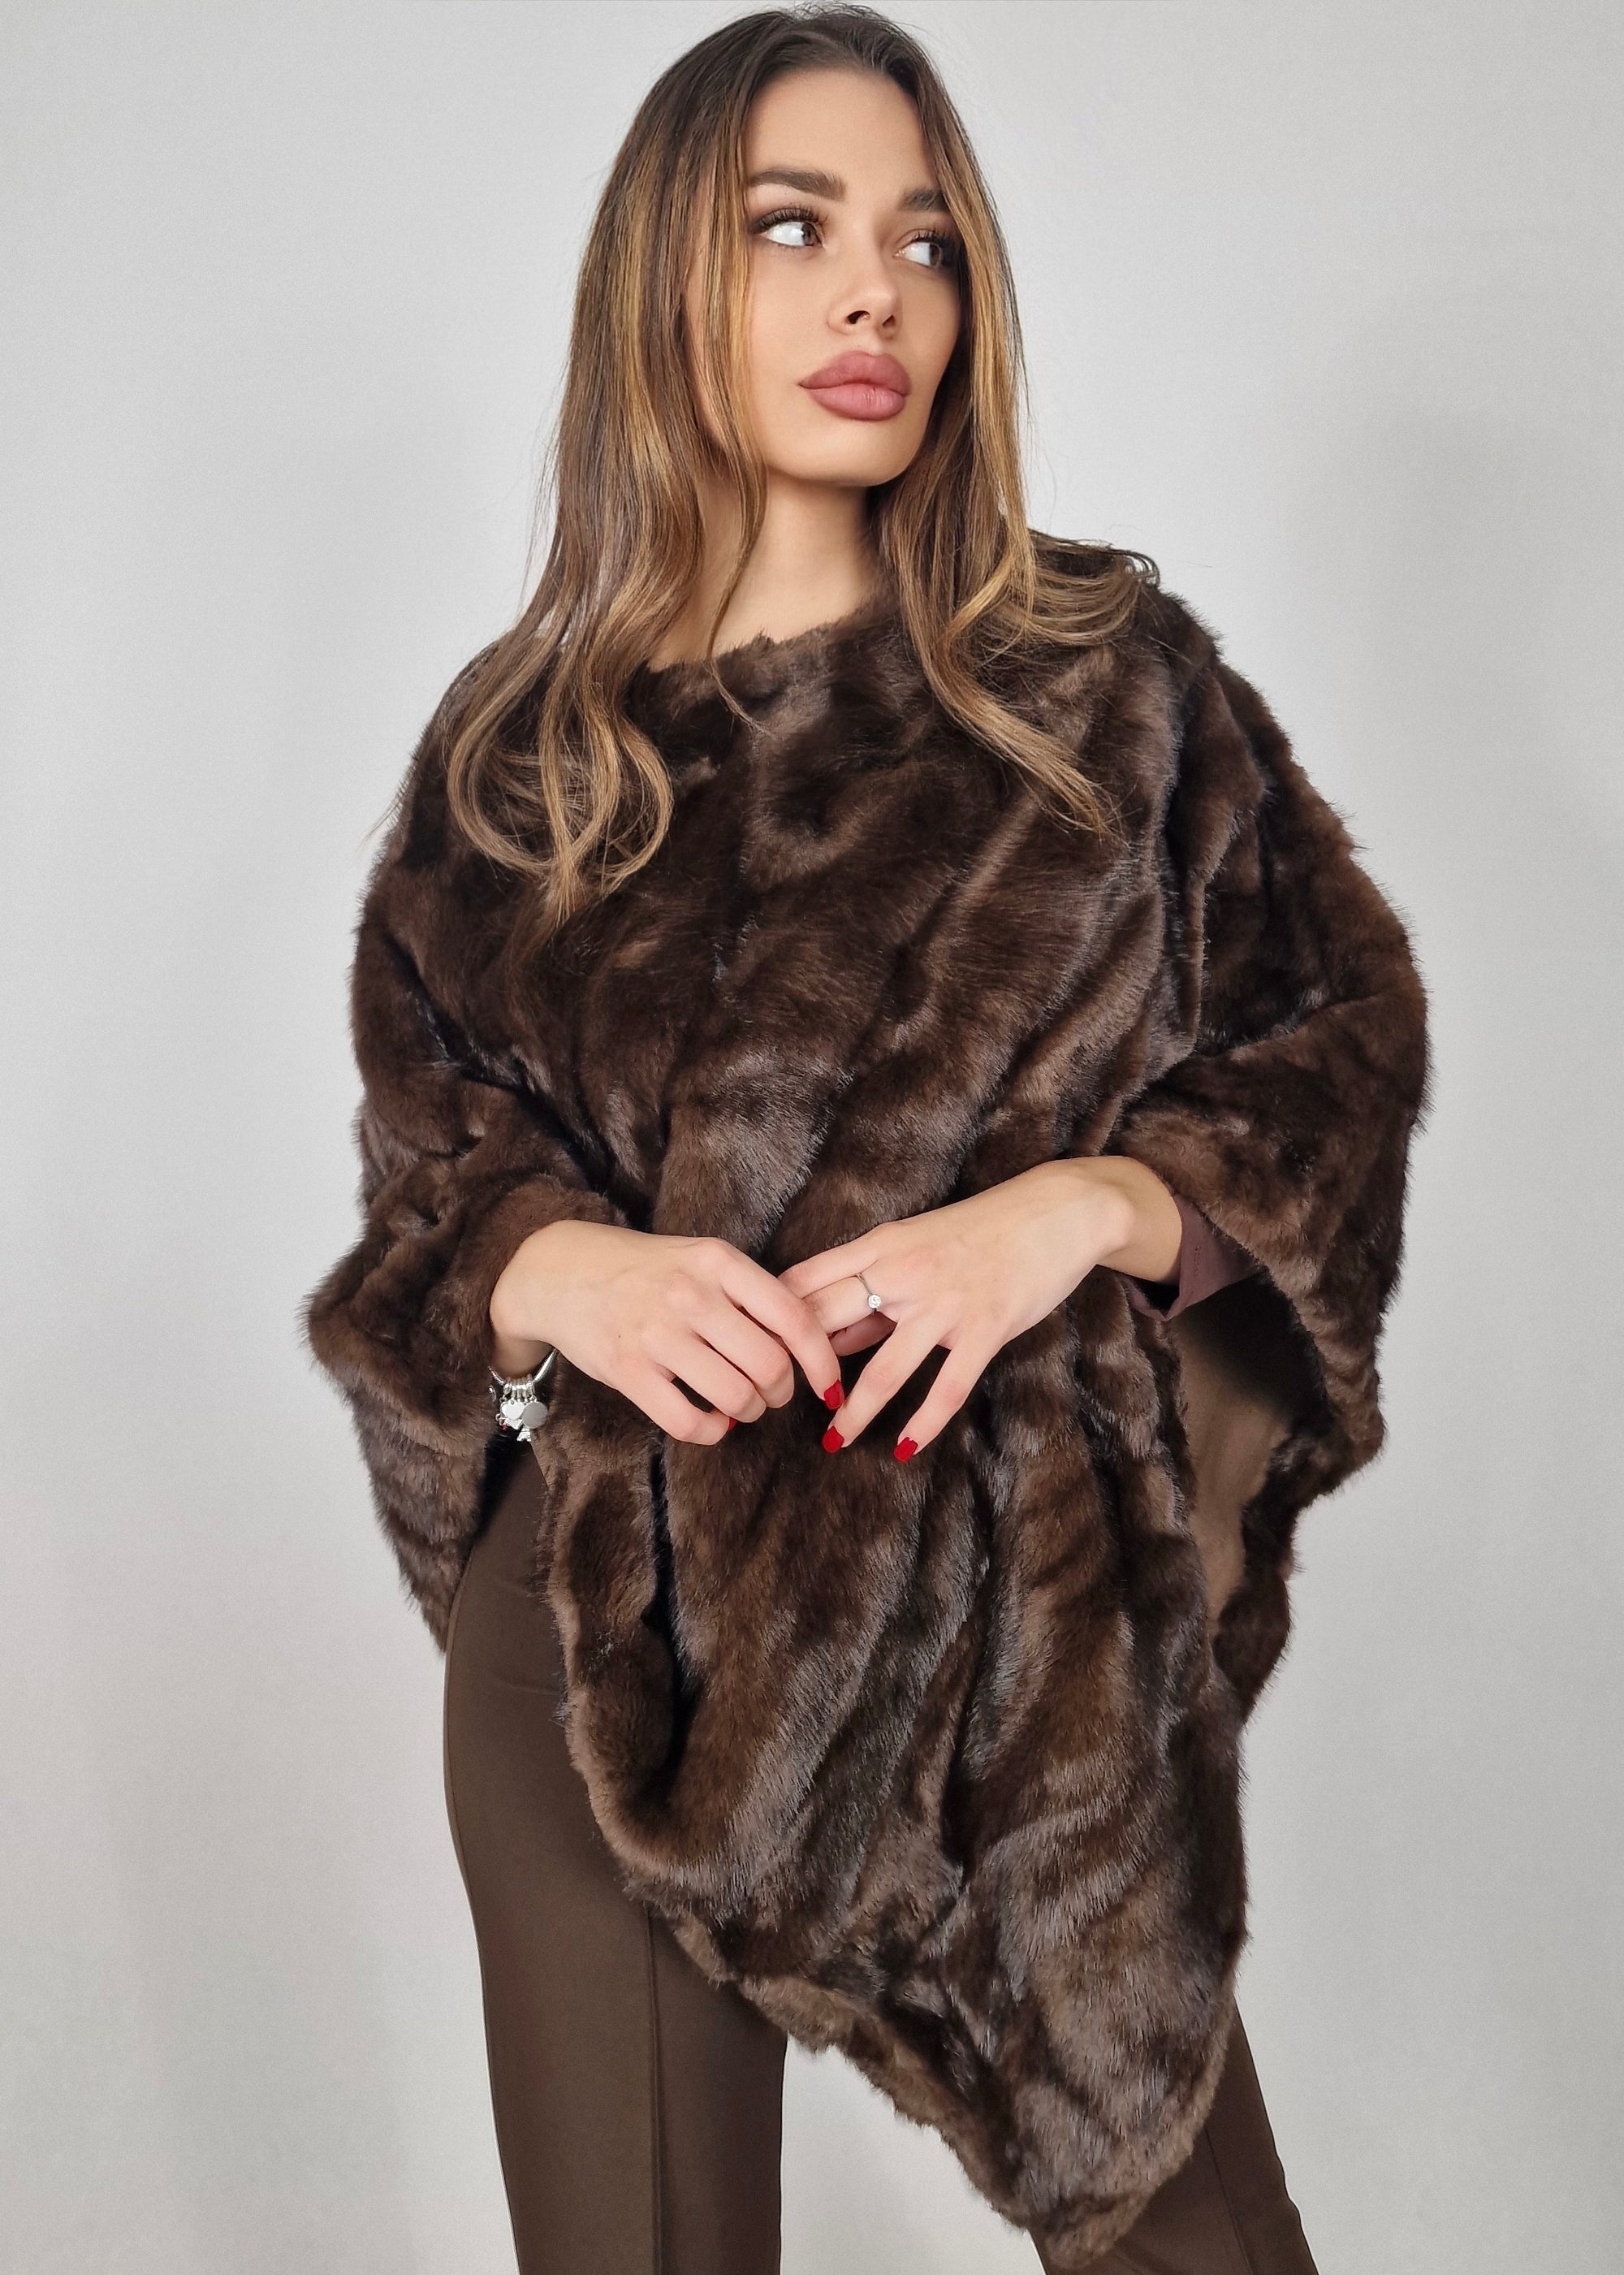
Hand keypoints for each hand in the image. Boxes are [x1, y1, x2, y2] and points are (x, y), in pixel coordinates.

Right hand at [489, 1219, 845, 1443]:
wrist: (561, 1270)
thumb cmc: (646, 1270)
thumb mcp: (701, 1258)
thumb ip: (749, 1292)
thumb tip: (810, 1342)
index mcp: (719, 1261)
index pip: (794, 1318)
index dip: (823, 1362)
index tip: (829, 1385)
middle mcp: (691, 1294)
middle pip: (770, 1365)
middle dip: (782, 1391)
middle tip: (773, 1393)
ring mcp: (657, 1333)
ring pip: (736, 1397)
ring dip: (749, 1412)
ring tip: (741, 1405)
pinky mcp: (628, 1370)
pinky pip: (689, 1422)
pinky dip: (712, 1431)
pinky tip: (711, 1420)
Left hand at [774, 1157, 1182, 1459]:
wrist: (1055, 1211)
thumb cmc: (980, 1230)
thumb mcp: (914, 1244)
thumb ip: (870, 1288)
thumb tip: (824, 1339)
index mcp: (880, 1245)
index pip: (805, 1282)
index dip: (770, 1321)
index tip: (749, 1355)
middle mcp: (904, 1272)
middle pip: (830, 1323)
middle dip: (798, 1369)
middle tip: (774, 1406)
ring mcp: (946, 1302)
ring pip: (885, 1368)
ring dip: (854, 1411)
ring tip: (832, 1442)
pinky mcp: (986, 1327)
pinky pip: (947, 1386)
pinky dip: (924, 1422)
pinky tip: (906, 1448)